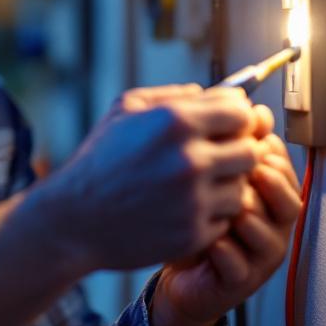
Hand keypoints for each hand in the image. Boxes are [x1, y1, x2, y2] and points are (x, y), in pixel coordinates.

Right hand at [33, 84, 259, 272]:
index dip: (237, 118)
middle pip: (251, 150)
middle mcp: (190, 159)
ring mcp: (193, 200)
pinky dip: (212, 215)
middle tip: (217, 157)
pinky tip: (186, 208)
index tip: (227, 126)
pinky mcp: (192, 233)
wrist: (74, 219)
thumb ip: (171, 95)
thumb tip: (210, 92)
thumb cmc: (99, 160)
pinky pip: (226, 219)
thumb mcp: (125, 109)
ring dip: (226, 186)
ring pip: (242, 187)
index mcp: (176, 121)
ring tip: (198, 185)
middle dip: (237, 151)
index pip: (241, 112)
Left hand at [150, 104, 301, 325]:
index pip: (281, 165)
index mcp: (267, 193)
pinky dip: (224, 249)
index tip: (243, 140)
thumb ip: (224, 142)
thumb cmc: (194, 215)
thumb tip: (239, 104)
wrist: (176, 266)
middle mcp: (271, 224)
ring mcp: (259, 255)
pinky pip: (239, 265)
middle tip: (243, 171)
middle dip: (265, 182)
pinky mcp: (239, 281)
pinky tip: (210, 239)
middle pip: (287, 198)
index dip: (265, 152)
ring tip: (228, 206)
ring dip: (247, 215)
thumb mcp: (207, 172)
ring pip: (268, 232)